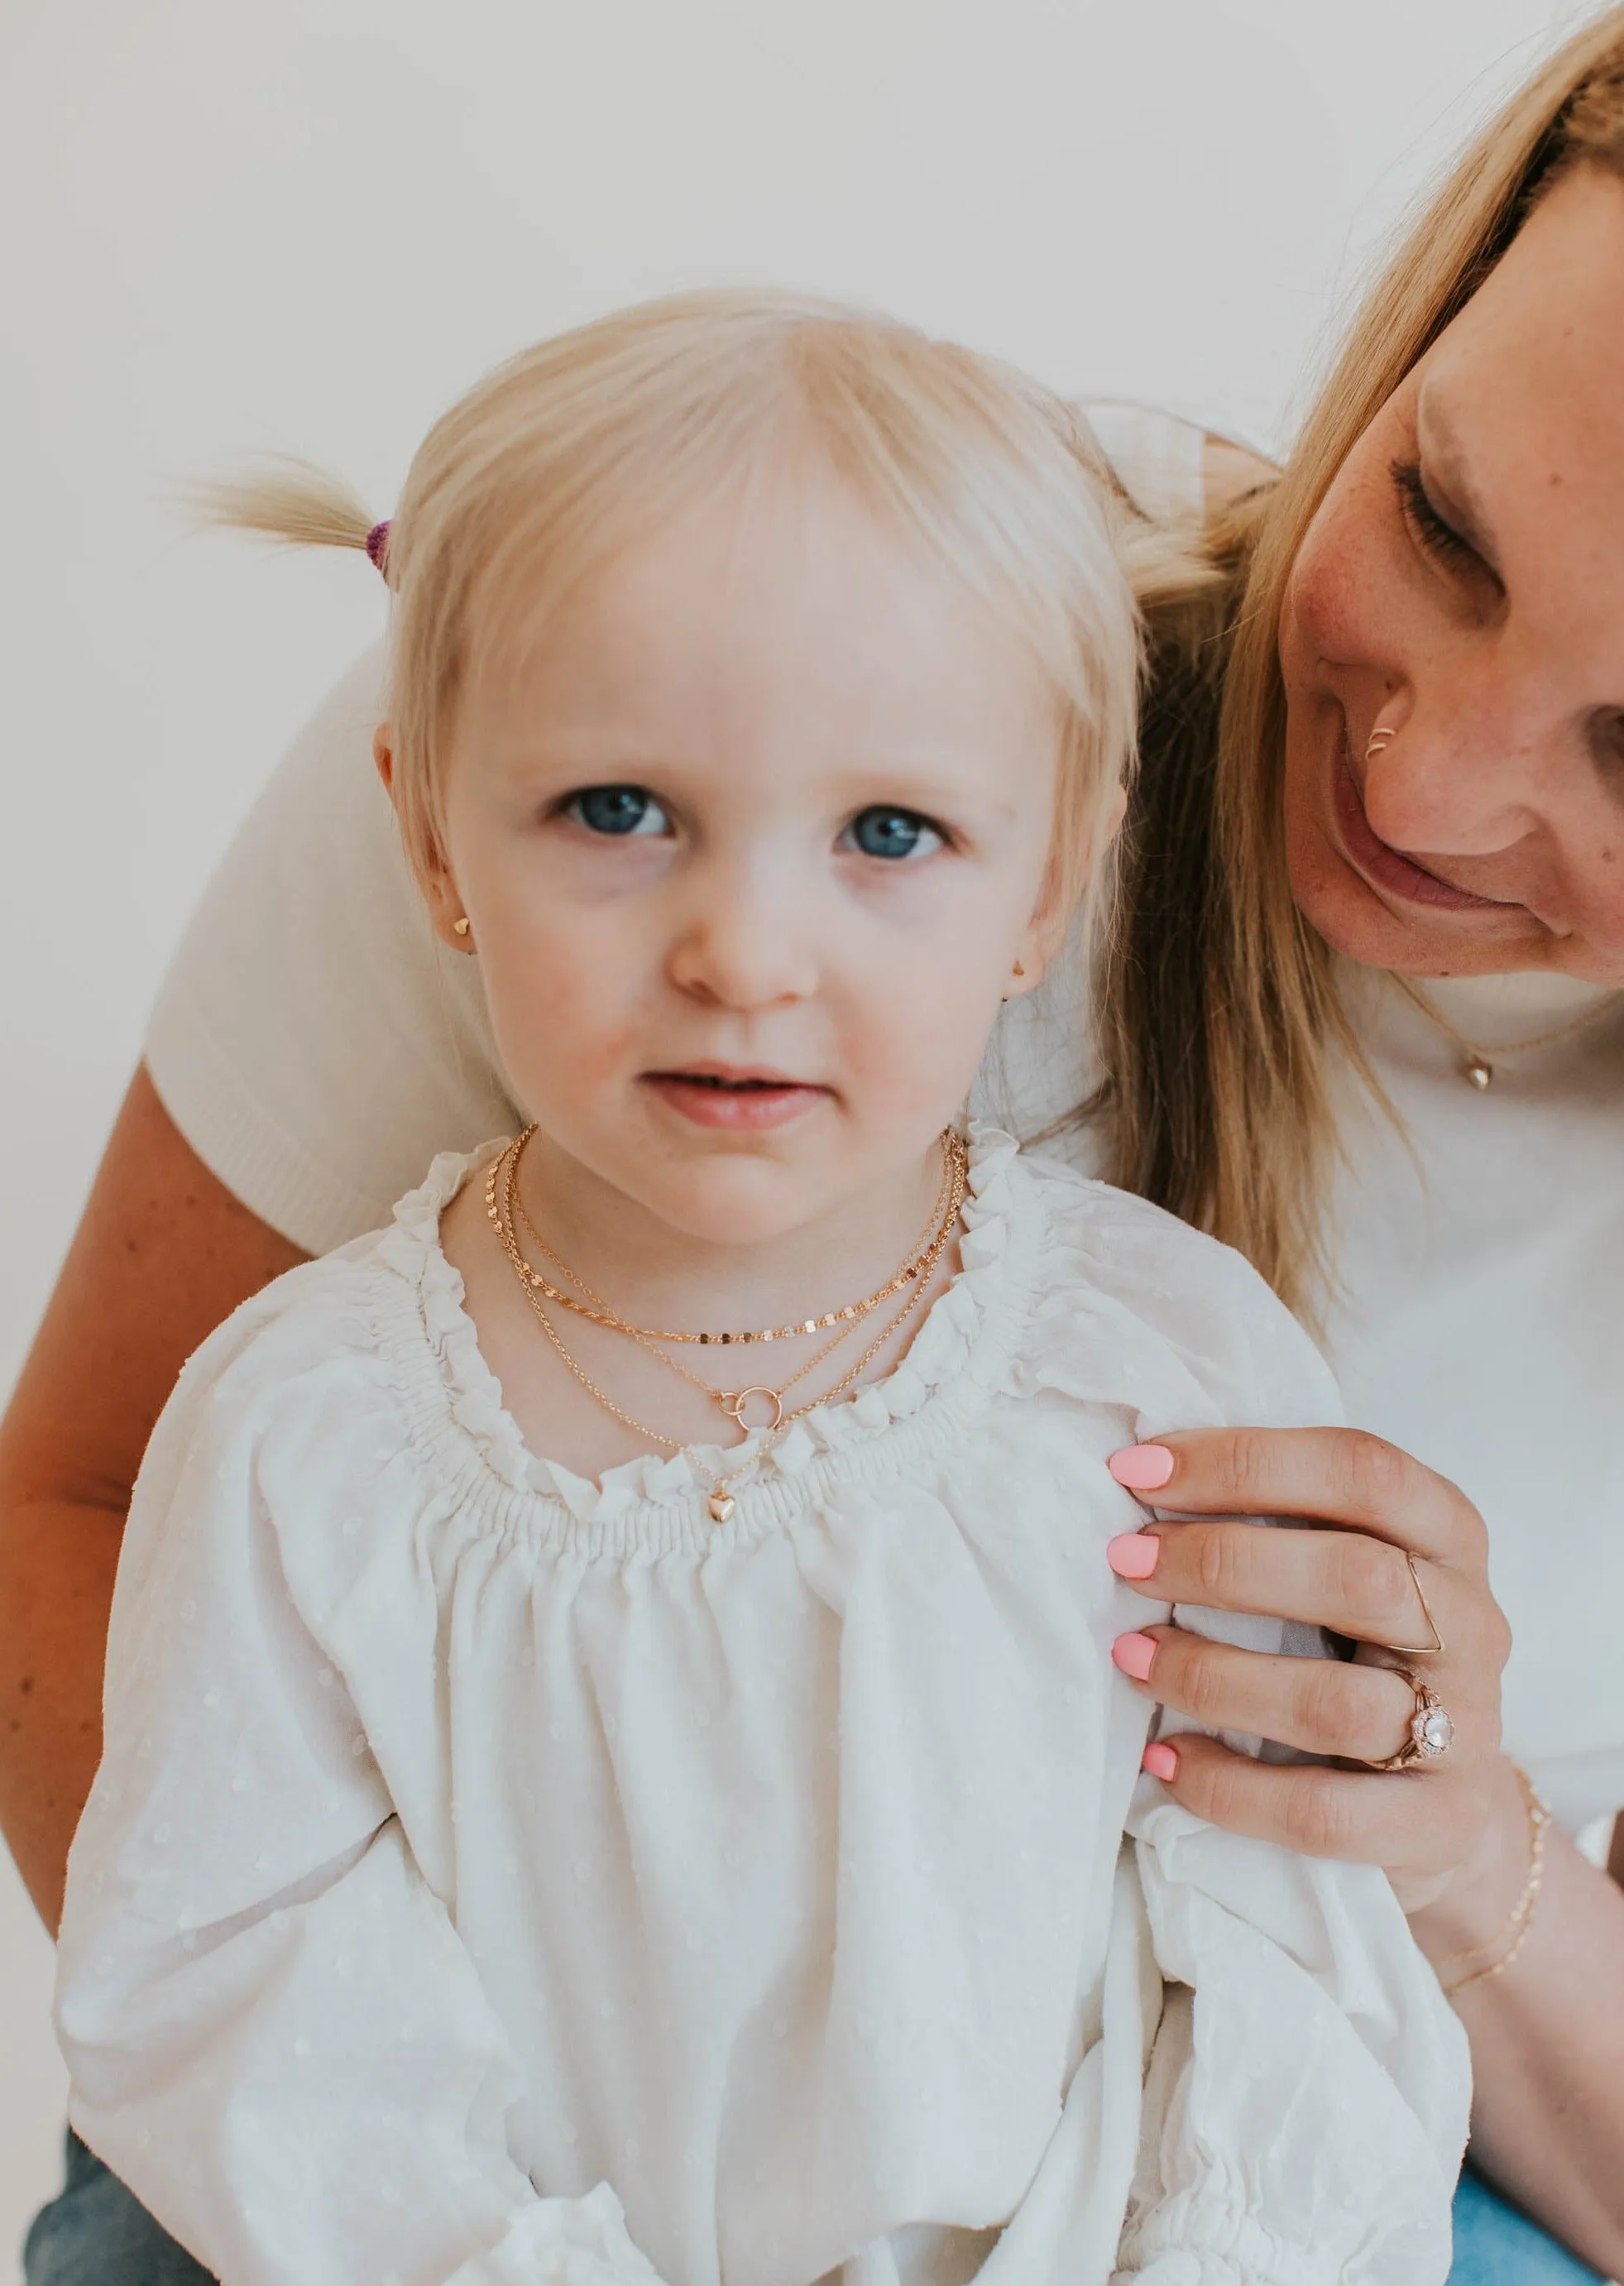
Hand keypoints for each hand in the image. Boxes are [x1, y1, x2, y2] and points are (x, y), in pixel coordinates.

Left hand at [1104, 1427, 1515, 1921]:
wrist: (1449, 1806)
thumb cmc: (1365, 1655)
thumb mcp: (1346, 1569)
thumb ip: (1278, 1521)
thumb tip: (1138, 1475)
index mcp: (1447, 1535)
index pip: (1362, 1472)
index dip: (1247, 1462)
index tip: (1139, 1470)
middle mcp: (1472, 1624)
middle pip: (1359, 1579)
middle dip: (1224, 1563)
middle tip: (1127, 1560)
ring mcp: (1465, 1731)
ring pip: (1338, 1705)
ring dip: (1215, 1677)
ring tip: (1133, 1656)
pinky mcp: (1435, 1825)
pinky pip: (1322, 1813)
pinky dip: (1229, 1786)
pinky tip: (1166, 1758)